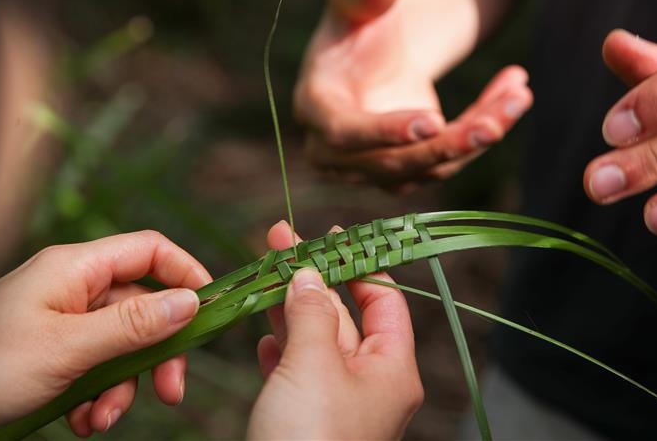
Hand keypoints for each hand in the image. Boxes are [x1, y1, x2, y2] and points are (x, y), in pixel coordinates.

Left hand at [0, 230, 211, 435]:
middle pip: (142, 305)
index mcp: (75, 268)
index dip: (186, 274)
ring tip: (102, 420)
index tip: (209, 312)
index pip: (150, 250)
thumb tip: (190, 302)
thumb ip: (133, 325)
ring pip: (120, 344)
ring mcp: (60, 320)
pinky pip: (94, 366)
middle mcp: (72, 287)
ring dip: (122, 386)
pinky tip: (81, 421)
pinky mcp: (50, 352)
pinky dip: (97, 396)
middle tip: (169, 392)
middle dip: (157, 352)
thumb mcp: (66, 349)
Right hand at [247, 222, 422, 438]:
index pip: (384, 300)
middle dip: (313, 278)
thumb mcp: (313, 364)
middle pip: (345, 315)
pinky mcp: (307, 421)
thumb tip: (309, 273)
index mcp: (391, 369)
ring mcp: (337, 404)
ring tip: (264, 276)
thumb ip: (312, 312)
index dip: (359, 264)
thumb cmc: (310, 440)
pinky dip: (281, 350)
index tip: (330, 236)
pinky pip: (297, 374)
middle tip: (280, 240)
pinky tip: (265, 335)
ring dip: (290, 309)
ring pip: (316, 342)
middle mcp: (370, 384)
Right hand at [295, 0, 532, 190]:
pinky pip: (451, 160)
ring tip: (518, 96)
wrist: (372, 55)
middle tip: (494, 124)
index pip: (343, 132)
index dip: (384, 131)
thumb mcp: (355, 0)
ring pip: (430, 167)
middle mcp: (336, 151)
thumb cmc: (357, 25)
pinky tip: (514, 93)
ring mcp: (373, 168)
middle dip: (448, 145)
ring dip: (478, 136)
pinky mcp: (409, 172)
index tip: (433, 120)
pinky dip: (484, 130)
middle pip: (393, 164)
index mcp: (315, 107)